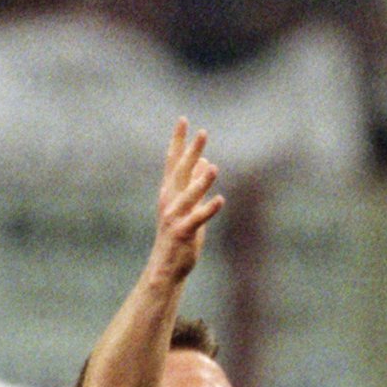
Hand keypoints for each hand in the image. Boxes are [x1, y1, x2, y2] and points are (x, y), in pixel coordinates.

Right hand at [145, 119, 223, 285]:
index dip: (178, 140)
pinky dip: (207, 210)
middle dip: (191, 151)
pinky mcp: (183, 232)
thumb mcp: (188, 205)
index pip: (173, 161)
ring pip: (188, 195)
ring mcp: (175, 216)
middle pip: (181, 171)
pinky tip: (220, 200)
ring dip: (201, 182)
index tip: (183, 120)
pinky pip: (197, 219)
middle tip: (202, 133)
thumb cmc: (178, 234)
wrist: (166, 266)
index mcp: (170, 191)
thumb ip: (195, 183)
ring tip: (213, 167)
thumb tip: (205, 161)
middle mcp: (169, 200)